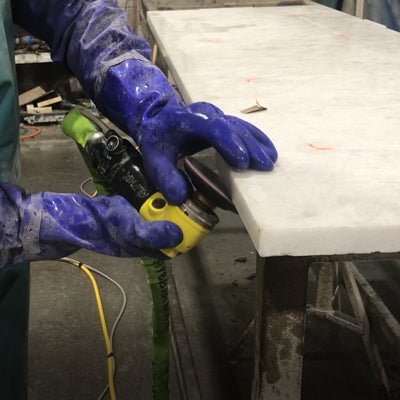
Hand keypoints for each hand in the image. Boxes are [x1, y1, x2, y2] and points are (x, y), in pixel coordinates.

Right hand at [0, 183, 182, 266]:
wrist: (72, 217)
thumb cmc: (100, 227)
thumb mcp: (129, 231)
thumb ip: (153, 235)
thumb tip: (179, 235)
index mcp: (148, 248)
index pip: (177, 244)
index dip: (190, 232)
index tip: (199, 213)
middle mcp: (147, 238)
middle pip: (172, 227)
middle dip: (181, 213)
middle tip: (189, 195)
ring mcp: (139, 224)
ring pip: (162, 216)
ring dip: (170, 205)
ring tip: (178, 190)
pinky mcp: (131, 213)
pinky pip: (149, 206)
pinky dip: (156, 199)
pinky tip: (159, 187)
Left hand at [99, 60, 277, 204]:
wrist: (158, 119)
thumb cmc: (158, 140)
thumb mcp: (154, 159)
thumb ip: (165, 177)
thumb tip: (180, 197)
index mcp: (188, 120)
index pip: (213, 128)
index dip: (230, 144)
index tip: (242, 163)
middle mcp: (207, 114)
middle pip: (232, 127)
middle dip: (250, 147)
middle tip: (264, 166)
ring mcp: (217, 116)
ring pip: (241, 126)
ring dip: (257, 143)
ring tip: (270, 160)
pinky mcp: (224, 121)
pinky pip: (243, 128)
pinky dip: (256, 138)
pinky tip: (268, 150)